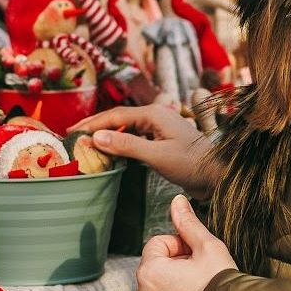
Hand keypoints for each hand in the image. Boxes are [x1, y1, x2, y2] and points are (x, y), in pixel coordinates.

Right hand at [68, 104, 219, 198]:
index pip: (115, 115)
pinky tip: (111, 151)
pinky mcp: (161, 141)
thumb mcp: (156, 155)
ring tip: (87, 142)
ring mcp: (158, 128)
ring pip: (126, 127)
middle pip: (119, 117)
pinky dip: (119, 142)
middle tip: (73, 134)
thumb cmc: (191, 164)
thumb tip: (96, 136)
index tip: (72, 131)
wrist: (217, 176)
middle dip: (96, 125)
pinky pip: (134, 136)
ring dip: (107, 133)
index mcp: (153, 114)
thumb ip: (126, 144)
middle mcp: (155, 116)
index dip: (92, 123)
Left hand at [137, 195, 236, 290]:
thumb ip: (188, 224)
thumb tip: (177, 202)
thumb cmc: (221, 285)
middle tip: (199, 271)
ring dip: (175, 284)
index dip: (179, 245)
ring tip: (198, 288)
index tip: (196, 255)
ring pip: (159, 287)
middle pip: (157, 265)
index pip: (158, 243)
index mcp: (150, 272)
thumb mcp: (207, 247)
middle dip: (177, 264)